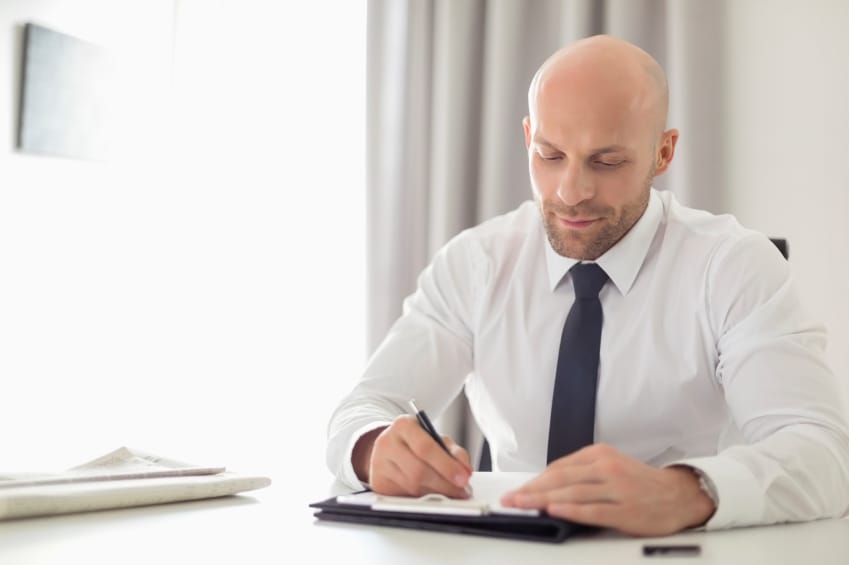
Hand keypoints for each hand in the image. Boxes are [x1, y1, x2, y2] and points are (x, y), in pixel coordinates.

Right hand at [351, 415, 471, 498]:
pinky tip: (432, 495)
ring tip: (452, 493)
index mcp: (403, 425)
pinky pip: (404, 497)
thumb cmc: (416, 442)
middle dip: (445, 484)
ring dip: (436, 494)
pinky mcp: (378, 484)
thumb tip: (465, 471)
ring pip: (412, 487)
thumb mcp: (436, 439)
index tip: (464, 478)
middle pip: (418, 471)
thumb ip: (454, 452)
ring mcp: (379, 465)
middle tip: (462, 491)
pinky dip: (423, 498)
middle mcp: (387, 443)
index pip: (425, 447)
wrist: (388, 447)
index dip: (447, 466)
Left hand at [500, 444, 715, 535]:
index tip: (517, 490)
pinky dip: (570, 510)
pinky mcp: (625, 511)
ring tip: (522, 506)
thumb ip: (582, 473)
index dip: (535, 480)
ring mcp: (617, 489)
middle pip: (560, 479)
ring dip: (542, 500)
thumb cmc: (639, 483)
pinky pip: (592, 510)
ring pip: (572, 493)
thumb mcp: (610, 467)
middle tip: (511, 500)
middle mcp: (607, 468)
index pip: (559, 468)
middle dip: (531, 490)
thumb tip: (547, 486)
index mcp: (600, 455)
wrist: (679, 496)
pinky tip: (554, 511)